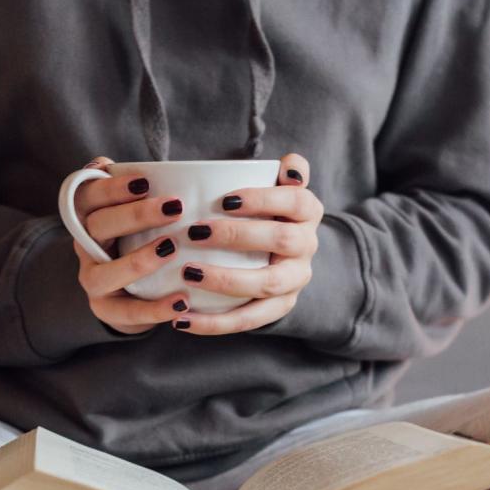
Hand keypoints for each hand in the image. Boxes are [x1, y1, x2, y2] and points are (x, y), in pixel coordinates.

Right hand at [71, 156, 190, 334]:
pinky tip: (182, 302)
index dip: (112, 188)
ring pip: (104, 273)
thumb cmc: (140, 241)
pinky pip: (127, 313)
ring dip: (138, 261)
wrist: (132, 294)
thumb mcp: (138, 215)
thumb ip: (138, 191)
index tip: (145, 182)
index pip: (89, 197)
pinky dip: (155, 309)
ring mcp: (92, 281)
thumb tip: (139, 167)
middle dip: (135, 215)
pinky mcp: (106, 311)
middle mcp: (85, 248)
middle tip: (174, 207)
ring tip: (172, 249)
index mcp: (89, 217)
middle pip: (97, 227)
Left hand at [171, 153, 321, 335]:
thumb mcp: (277, 188)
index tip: (224, 200)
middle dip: (236, 235)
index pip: (295, 202)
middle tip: (194, 232)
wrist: (283, 255)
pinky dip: (214, 323)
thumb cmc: (266, 213)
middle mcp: (307, 247)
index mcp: (307, 213)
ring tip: (188, 274)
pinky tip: (182, 320)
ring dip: (225, 280)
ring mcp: (294, 282)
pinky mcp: (278, 309)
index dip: (262, 199)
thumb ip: (286, 172)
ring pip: (266, 284)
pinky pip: (247, 320)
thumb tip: (290, 166)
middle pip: (281, 240)